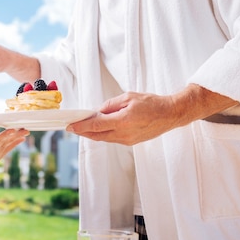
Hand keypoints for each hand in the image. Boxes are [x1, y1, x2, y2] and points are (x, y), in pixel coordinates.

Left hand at [66, 92, 181, 144]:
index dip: (81, 126)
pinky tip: (99, 129)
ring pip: (104, 139)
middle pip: (97, 135)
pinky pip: (112, 139)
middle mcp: (124, 134)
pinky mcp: (131, 142)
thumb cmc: (151, 103)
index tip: (70, 126)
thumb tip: (97, 112)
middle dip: (83, 132)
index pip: (96, 126)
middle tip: (72, 127)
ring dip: (92, 134)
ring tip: (83, 127)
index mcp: (123, 121)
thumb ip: (110, 105)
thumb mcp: (128, 97)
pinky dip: (103, 134)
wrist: (170, 115)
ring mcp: (128, 140)